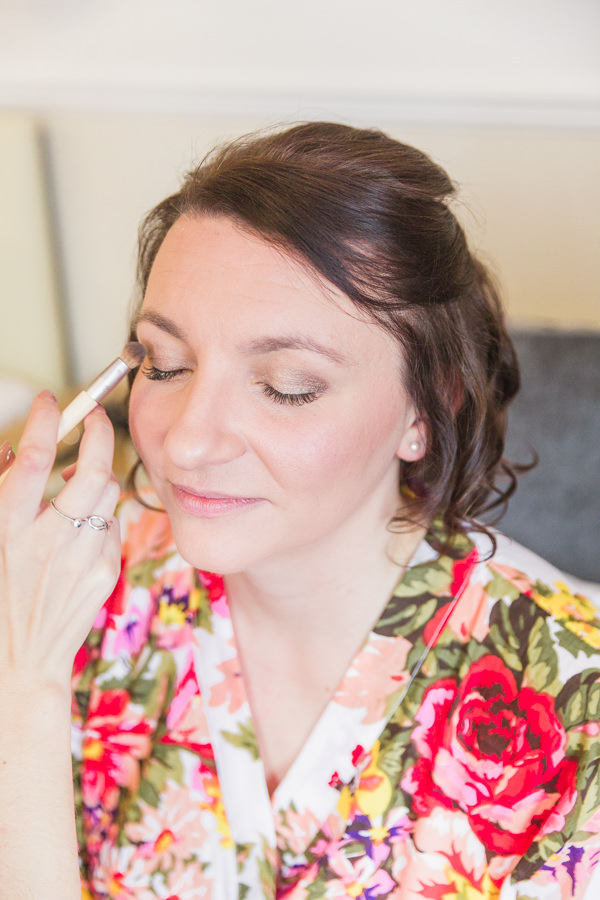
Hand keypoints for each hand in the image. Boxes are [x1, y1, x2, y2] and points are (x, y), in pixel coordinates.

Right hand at [0, 390, 120, 693]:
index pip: (36, 457)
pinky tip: (81, 526)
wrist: (18, 664)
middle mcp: (49, 540)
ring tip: (76, 480)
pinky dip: (100, 514)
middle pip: (92, 469)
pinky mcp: (105, 572)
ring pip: (109, 493)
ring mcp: (83, 558)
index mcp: (8, 527)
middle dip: (99, 433)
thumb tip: (22, 452)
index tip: (53, 400)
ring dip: (98, 475)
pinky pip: (112, 524)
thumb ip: (1, 493)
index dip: (48, 420)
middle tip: (94, 418)